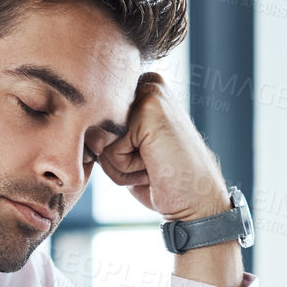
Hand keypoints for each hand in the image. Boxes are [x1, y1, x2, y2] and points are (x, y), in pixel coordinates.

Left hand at [98, 72, 230, 221]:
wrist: (196, 201)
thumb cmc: (162, 179)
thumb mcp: (123, 153)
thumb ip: (100, 138)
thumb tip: (89, 135)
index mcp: (141, 90)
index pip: (94, 121)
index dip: (112, 150)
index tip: (145, 157)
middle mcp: (146, 85)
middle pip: (95, 127)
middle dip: (114, 157)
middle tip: (150, 163)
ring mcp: (150, 94)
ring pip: (101, 138)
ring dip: (120, 164)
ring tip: (152, 164)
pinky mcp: (149, 109)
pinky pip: (110, 149)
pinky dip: (126, 168)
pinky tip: (154, 166)